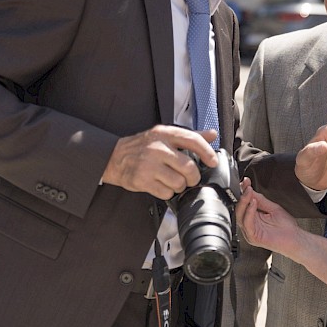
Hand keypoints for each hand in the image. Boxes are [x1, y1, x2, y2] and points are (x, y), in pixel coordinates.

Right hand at [101, 126, 218, 199]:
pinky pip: (166, 193)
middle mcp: (158, 148)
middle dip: (193, 177)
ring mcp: (149, 165)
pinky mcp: (142, 180)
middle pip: (189, 167)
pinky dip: (167, 193)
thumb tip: (212, 134)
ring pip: (179, 183)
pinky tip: (161, 185)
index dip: (207, 153)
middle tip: (190, 178)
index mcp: (165, 134)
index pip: (193, 140)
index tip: (213, 162)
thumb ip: (189, 136)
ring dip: (179, 186)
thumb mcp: (164, 135)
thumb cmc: (142, 147)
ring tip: (172, 181)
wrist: (114, 157)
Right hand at [236, 179, 303, 256]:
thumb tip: (251, 191)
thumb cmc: (287, 228)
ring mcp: (250, 232)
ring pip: (241, 216)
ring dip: (244, 202)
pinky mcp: (253, 237)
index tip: (246, 182)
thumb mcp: (272, 208)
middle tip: (246, 186)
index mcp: (253, 219)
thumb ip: (261, 200)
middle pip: (239, 210)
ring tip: (249, 192)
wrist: (295, 239)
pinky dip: (249, 212)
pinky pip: (247, 223)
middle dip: (243, 196)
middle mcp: (250, 225)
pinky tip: (253, 203)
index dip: (244, 192)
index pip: (244, 204)